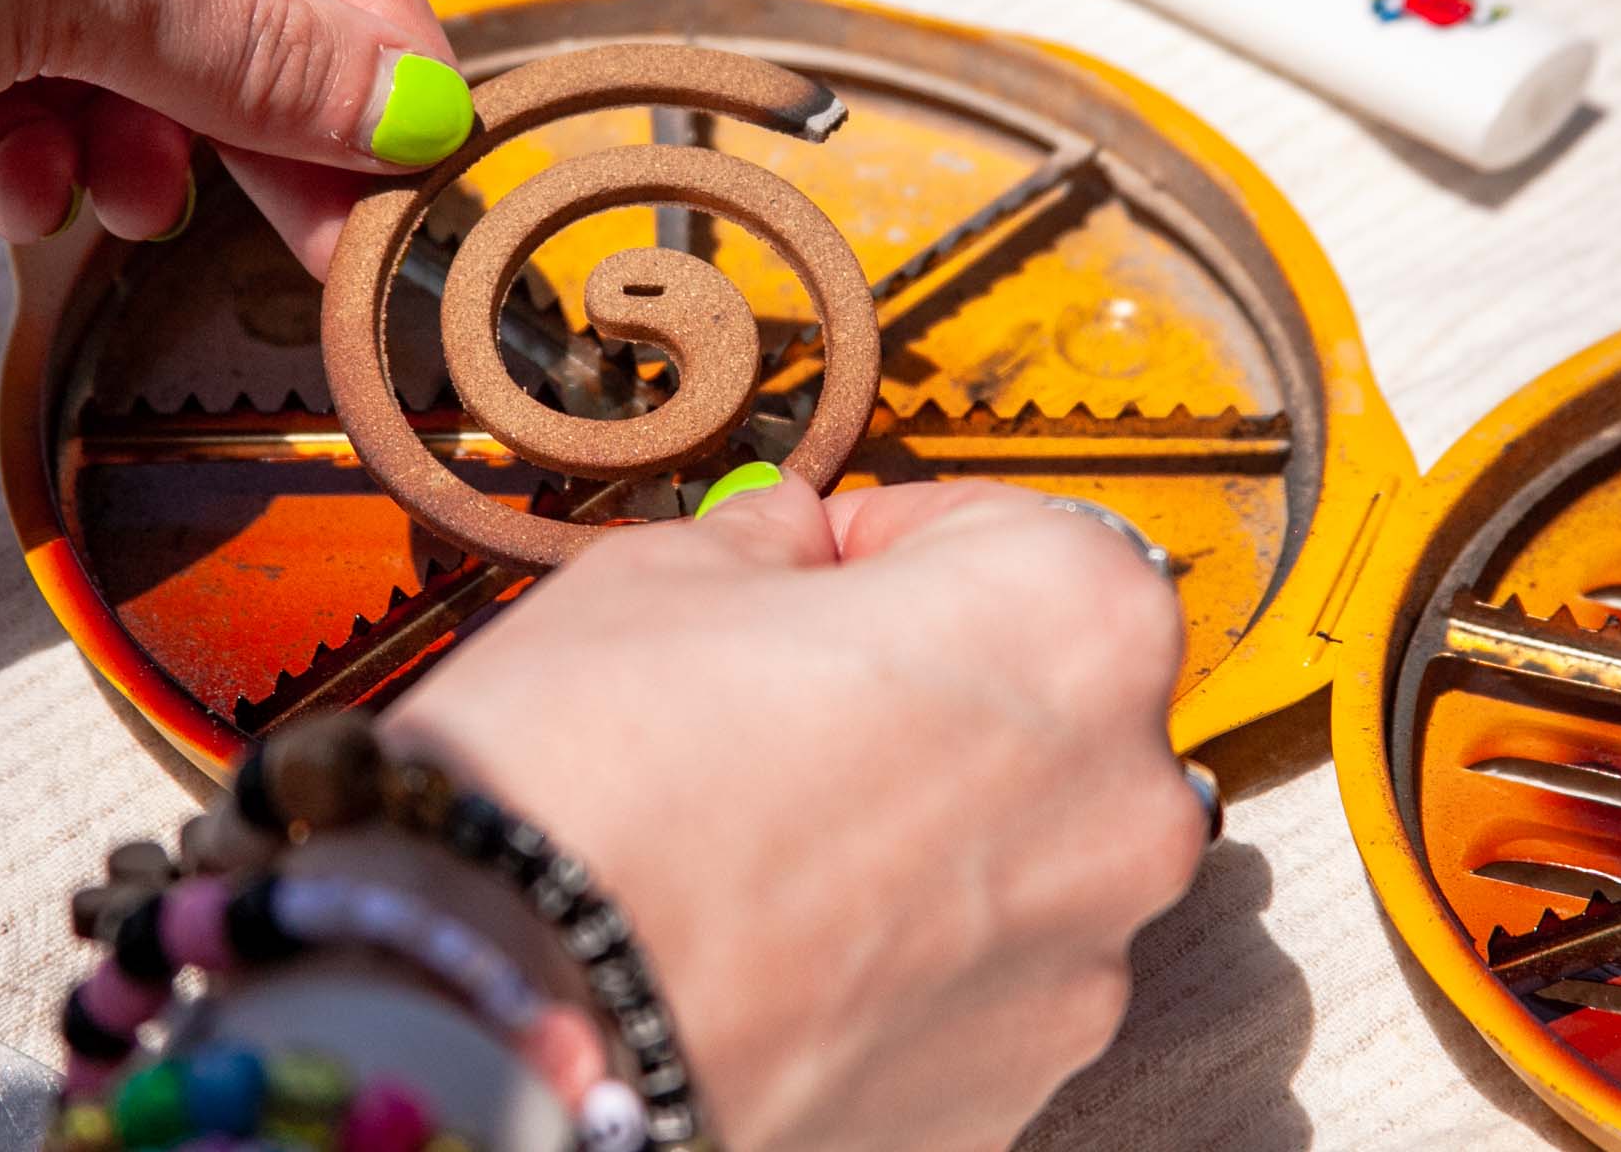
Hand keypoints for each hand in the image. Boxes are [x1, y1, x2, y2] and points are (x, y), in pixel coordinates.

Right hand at [384, 477, 1205, 1151]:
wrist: (498, 1024)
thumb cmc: (589, 781)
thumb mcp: (663, 573)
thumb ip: (770, 540)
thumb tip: (791, 541)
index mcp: (1073, 621)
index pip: (1012, 532)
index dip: (889, 545)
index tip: (811, 573)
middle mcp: (1121, 798)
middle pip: (1037, 703)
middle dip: (923, 691)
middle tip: (776, 706)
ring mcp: (1082, 963)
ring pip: (1013, 853)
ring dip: (918, 830)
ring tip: (759, 840)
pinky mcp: (1017, 1089)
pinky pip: (975, 981)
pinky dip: (899, 957)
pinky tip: (775, 943)